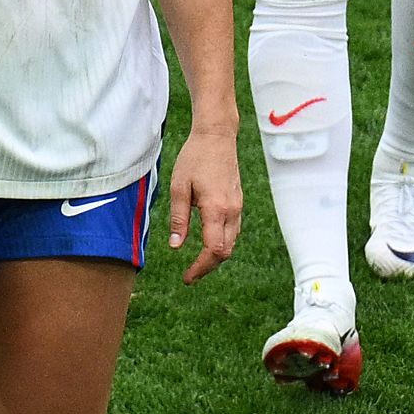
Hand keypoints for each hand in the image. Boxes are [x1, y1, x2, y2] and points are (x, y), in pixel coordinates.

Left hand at [164, 119, 243, 282]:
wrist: (217, 136)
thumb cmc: (195, 158)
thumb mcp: (179, 188)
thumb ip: (178, 219)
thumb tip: (175, 246)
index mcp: (216, 209)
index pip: (214, 250)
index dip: (200, 267)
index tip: (187, 277)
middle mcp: (232, 211)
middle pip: (225, 251)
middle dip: (208, 267)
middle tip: (189, 276)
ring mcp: (238, 207)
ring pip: (231, 242)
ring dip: (215, 256)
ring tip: (196, 263)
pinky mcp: (238, 202)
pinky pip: (232, 231)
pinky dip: (221, 243)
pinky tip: (207, 243)